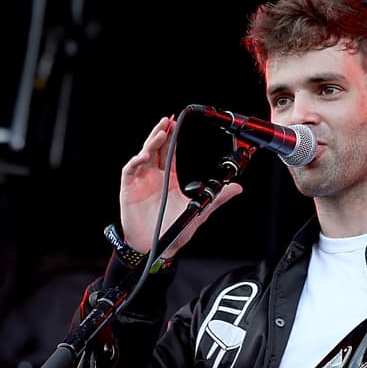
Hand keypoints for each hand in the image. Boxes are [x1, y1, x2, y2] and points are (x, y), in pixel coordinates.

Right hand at [119, 115, 242, 258]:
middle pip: (156, 149)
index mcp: (169, 179)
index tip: (175, 122)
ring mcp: (141, 181)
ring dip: (151, 143)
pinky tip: (144, 156)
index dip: (172, 137)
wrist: (156, 247)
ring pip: (144, 155)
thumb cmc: (174, 229)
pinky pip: (130, 170)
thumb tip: (237, 188)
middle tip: (167, 120)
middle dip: (161, 133)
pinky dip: (136, 162)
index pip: (170, 152)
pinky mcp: (129, 189)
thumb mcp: (199, 210)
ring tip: (161, 133)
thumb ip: (217, 197)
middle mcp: (155, 176)